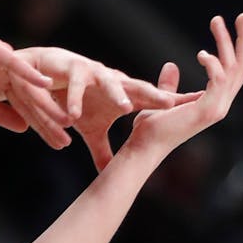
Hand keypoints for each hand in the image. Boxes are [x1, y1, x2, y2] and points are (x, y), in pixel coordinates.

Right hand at [0, 27, 64, 137]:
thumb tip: (24, 127)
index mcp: (2, 79)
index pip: (26, 106)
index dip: (43, 125)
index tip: (59, 143)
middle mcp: (6, 67)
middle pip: (32, 97)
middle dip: (50, 119)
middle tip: (67, 142)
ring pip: (27, 83)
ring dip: (46, 102)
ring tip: (66, 120)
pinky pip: (13, 62)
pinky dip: (29, 73)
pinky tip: (46, 85)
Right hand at [25, 47, 199, 169]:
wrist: (48, 73)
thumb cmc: (75, 100)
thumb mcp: (90, 130)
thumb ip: (101, 149)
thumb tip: (110, 174)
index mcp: (123, 95)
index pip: (150, 100)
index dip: (168, 104)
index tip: (194, 105)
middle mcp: (114, 81)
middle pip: (137, 88)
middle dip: (153, 95)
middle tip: (170, 104)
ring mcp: (94, 73)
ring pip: (108, 83)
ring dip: (117, 94)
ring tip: (126, 109)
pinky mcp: (73, 69)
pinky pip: (75, 86)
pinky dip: (74, 99)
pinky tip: (73, 115)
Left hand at [122, 13, 242, 161]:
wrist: (144, 147)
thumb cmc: (152, 128)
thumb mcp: (163, 99)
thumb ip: (170, 84)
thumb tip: (171, 65)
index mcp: (214, 102)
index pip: (237, 74)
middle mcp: (221, 105)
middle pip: (241, 67)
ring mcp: (217, 109)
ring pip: (232, 68)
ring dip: (226, 42)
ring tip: (216, 20)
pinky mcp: (207, 110)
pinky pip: (218, 80)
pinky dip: (213, 64)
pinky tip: (201, 53)